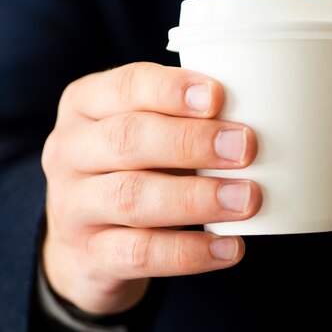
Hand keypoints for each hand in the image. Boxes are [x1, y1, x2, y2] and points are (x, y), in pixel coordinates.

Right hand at [41, 62, 260, 314]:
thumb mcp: (144, 132)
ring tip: (247, 199)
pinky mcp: (89, 255)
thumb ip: (183, 119)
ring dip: (197, 198)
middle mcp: (70, 151)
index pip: (126, 86)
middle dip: (192, 142)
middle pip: (128, 139)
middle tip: (246, 148)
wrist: (84, 244)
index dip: (172, 90)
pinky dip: (190, 251)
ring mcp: (73, 206)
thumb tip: (251, 124)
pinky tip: (229, 247)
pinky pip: (140, 254)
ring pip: (133, 197)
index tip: (218, 97)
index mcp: (85, 105)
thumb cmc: (132, 168)